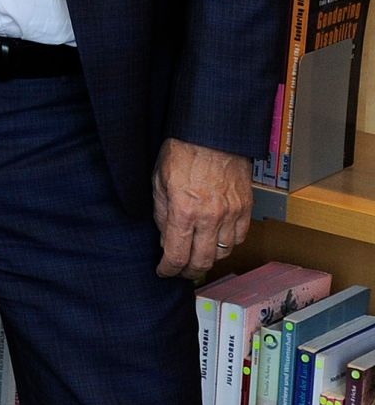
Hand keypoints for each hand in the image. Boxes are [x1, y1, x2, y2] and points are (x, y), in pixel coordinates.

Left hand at [151, 137, 252, 280]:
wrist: (211, 133)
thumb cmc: (181, 152)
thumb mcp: (159, 181)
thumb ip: (162, 214)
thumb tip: (165, 240)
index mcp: (184, 210)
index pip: (177, 254)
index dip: (168, 269)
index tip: (163, 271)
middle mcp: (210, 217)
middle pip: (202, 261)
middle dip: (189, 271)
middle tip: (180, 271)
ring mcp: (231, 214)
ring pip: (223, 253)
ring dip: (209, 258)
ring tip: (197, 254)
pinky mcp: (246, 208)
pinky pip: (239, 238)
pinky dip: (227, 244)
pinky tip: (216, 239)